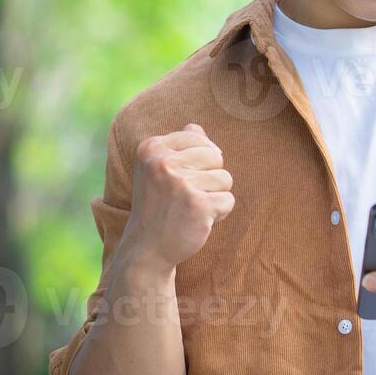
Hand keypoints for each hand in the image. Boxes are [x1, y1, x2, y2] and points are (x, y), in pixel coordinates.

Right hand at [121, 123, 234, 270]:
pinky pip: (228, 200)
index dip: (198, 161)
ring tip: (190, 208)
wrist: (147, 248)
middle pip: (216, 156)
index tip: (175, 181)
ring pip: (225, 178)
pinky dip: (219, 213)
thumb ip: (178, 146)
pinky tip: (197, 220)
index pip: (199, 138)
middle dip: (209, 178)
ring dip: (214, 196)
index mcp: (151, 148)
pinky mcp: (198, 205)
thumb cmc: (158, 206)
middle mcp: (163, 162)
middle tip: (184, 197)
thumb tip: (196, 126)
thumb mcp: (157, 171)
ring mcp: (181, 184)